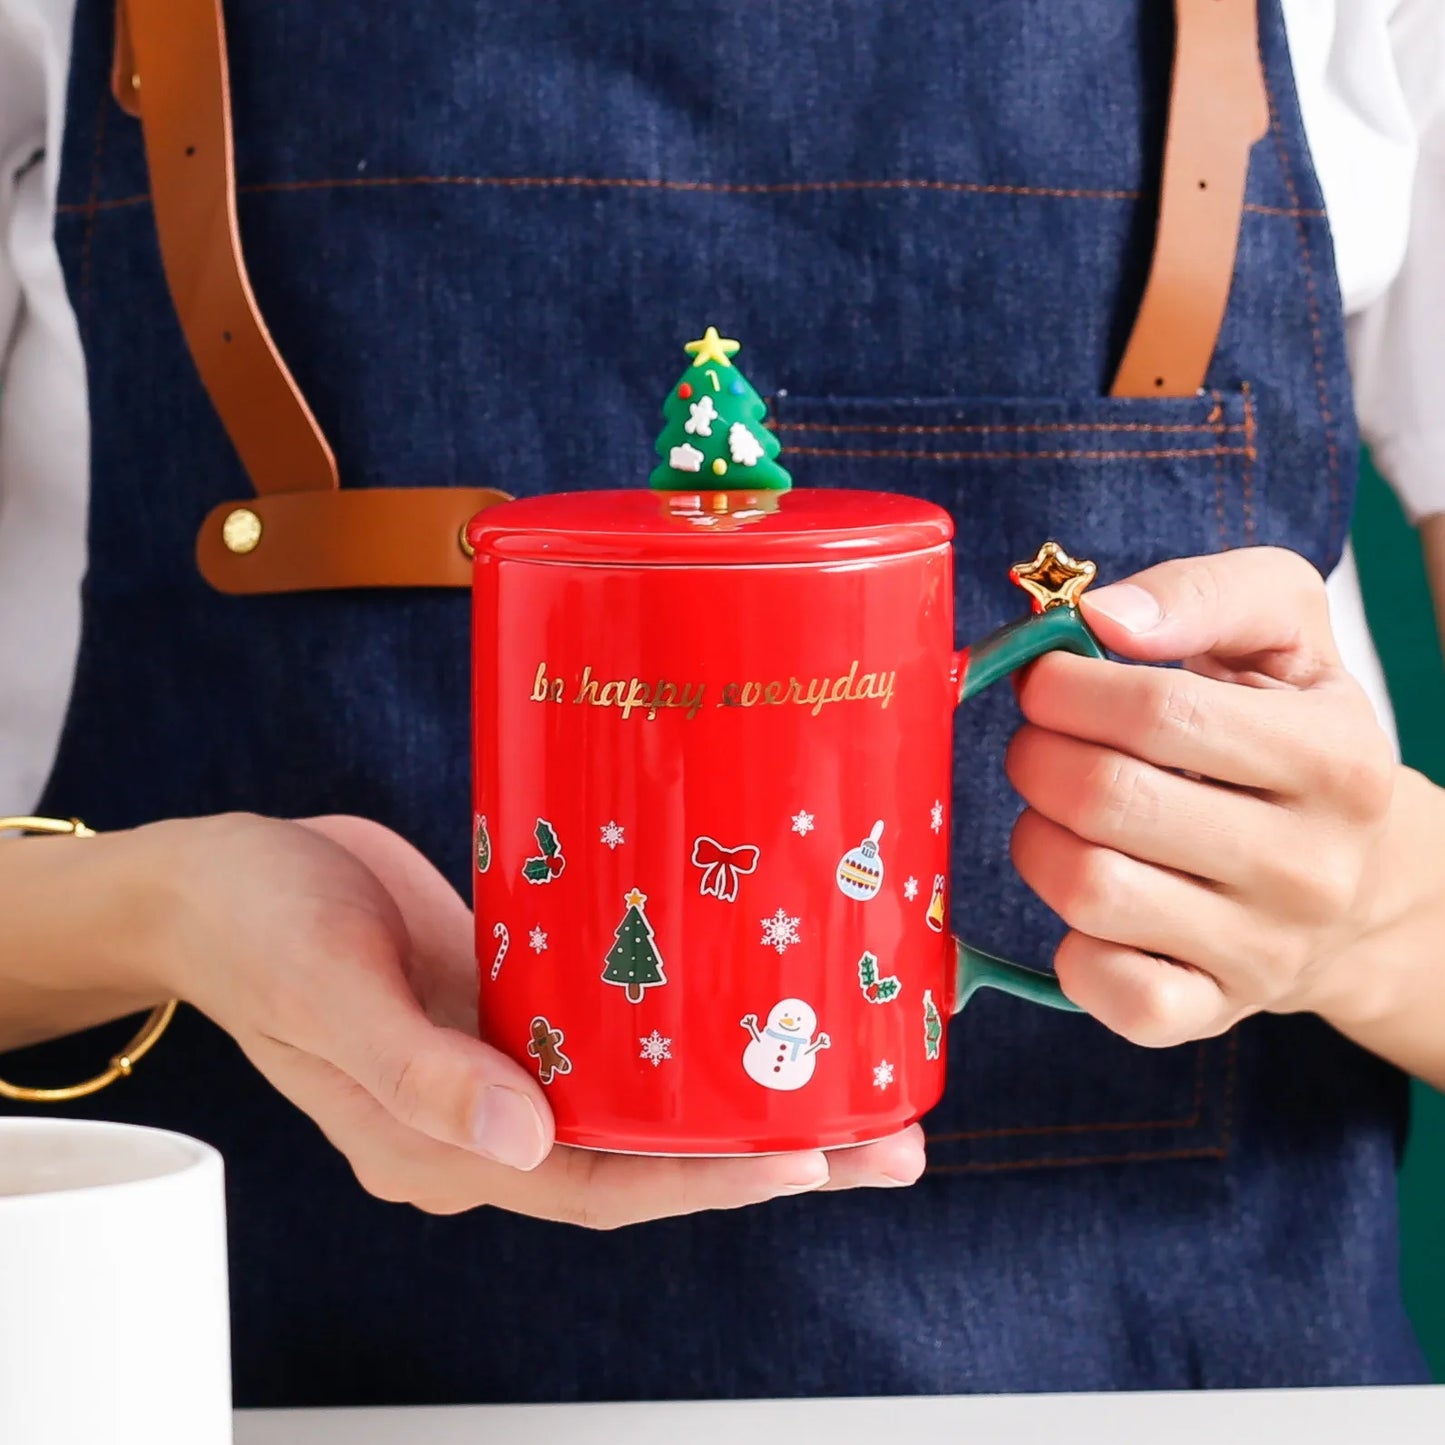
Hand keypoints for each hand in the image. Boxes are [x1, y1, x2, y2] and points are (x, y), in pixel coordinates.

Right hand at [119, 814, 922, 1221]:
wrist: (219, 875)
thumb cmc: (255, 928)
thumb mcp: (327, 989)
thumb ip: (417, 1071)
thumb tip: (527, 1140)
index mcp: (441, 1145)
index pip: (598, 1185)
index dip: (704, 1181)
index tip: (805, 1158)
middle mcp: (488, 1117)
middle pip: (649, 1152)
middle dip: (766, 1151)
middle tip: (886, 1142)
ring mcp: (507, 1059)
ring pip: (647, 1093)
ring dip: (745, 1089)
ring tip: (855, 1073)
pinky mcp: (518, 998)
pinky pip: (618, 1027)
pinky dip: (689, 1025)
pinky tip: (755, 1001)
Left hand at [1004, 548, 1396, 1045]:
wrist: (1359, 881)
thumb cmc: (1293, 733)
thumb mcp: (1284, 632)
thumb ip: (1200, 595)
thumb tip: (1101, 617)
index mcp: (1336, 758)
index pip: (1158, 712)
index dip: (1065, 686)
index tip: (1043, 679)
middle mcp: (1312, 866)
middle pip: (1106, 799)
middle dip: (1036, 755)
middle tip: (1038, 743)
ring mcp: (1265, 952)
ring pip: (1088, 890)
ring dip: (1035, 838)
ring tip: (1058, 813)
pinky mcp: (1213, 1013)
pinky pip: (1105, 990)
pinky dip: (1068, 944)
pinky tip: (1087, 902)